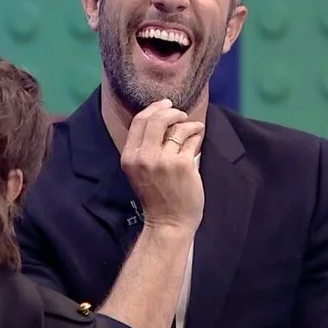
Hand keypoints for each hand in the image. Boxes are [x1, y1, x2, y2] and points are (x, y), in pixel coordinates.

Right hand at [120, 98, 204, 231]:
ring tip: (195, 127)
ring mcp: (163, 161)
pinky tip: (198, 137)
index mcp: (129, 157)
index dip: (153, 109)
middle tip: (181, 113)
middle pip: (156, 119)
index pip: (138, 121)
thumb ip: (145, 147)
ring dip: (189, 124)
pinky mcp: (182, 165)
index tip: (165, 105)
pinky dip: (196, 135)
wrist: (168, 222)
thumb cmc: (156, 196)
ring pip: (177, 128)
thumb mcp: (140, 171)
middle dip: (171, 111)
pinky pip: (190, 140)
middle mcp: (143, 157)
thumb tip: (163, 118)